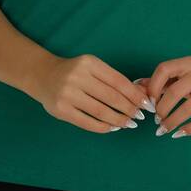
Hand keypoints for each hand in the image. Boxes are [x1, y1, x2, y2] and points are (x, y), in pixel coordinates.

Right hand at [33, 53, 153, 133]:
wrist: (43, 75)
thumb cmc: (74, 72)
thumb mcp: (92, 68)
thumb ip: (113, 79)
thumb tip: (139, 95)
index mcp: (89, 63)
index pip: (118, 81)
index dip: (135, 94)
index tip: (146, 104)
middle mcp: (78, 77)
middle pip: (111, 97)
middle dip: (129, 109)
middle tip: (139, 116)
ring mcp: (68, 94)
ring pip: (101, 111)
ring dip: (118, 120)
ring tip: (128, 124)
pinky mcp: (61, 110)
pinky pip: (88, 122)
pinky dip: (103, 127)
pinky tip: (112, 127)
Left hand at [145, 55, 190, 137]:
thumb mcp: (184, 72)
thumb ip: (162, 79)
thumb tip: (136, 86)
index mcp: (189, 62)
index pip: (164, 69)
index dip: (153, 87)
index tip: (150, 102)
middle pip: (174, 92)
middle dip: (161, 109)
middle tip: (156, 119)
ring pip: (187, 109)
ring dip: (171, 122)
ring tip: (163, 129)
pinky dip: (187, 130)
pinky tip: (178, 134)